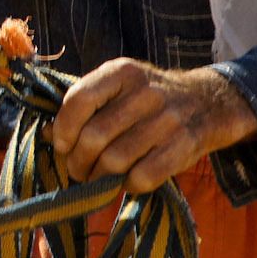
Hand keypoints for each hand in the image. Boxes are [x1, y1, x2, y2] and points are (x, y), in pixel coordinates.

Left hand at [50, 58, 256, 193]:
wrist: (209, 101)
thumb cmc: (149, 99)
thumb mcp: (118, 89)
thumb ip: (84, 107)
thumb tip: (47, 134)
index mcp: (122, 72)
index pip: (79, 100)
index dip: (63, 129)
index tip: (61, 145)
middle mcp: (145, 92)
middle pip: (94, 136)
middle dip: (78, 161)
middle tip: (77, 170)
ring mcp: (168, 119)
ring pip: (115, 160)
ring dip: (98, 177)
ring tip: (96, 178)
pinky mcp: (185, 146)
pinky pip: (144, 176)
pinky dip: (127, 185)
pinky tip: (125, 181)